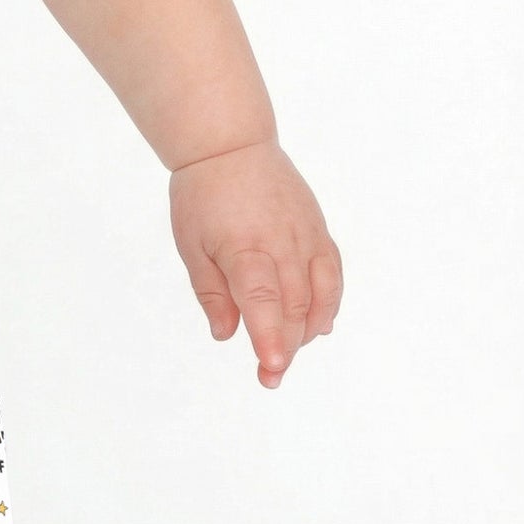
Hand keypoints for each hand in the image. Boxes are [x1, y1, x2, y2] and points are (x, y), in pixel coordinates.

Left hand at [169, 138, 342, 387]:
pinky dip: (329, 302)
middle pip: (293, 306)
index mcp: (245, 247)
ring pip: (318, 294)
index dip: (269, 336)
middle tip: (269, 376)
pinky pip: (332, 273)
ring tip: (288, 352)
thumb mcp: (192, 246)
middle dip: (285, 346)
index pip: (262, 300)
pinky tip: (319, 326)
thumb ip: (211, 292)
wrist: (231, 146)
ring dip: (306, 330)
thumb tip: (226, 334)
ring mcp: (306, 235)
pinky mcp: (318, 229)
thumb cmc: (202, 197)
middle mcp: (283, 243)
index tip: (271, 367)